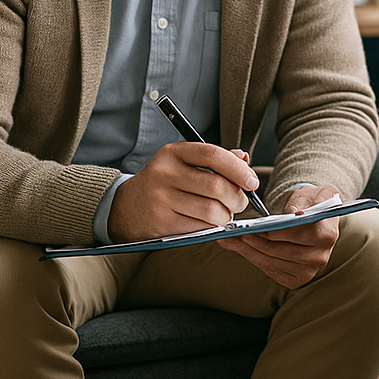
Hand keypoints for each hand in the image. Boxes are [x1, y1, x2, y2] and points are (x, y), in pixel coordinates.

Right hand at [108, 143, 258, 241]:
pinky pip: (199, 226)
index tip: (252, 181)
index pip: (213, 155)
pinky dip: (212, 226)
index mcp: (174, 152)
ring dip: (227, 215)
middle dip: (237, 197)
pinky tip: (211, 222)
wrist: (126, 207)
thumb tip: (244, 159)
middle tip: (241, 202)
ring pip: (211, 210)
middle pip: (216, 186)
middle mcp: (165, 173)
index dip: (238, 169)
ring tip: (226, 213)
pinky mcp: (161, 222)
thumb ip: (215, 159)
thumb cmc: (164, 182)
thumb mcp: (183, 162)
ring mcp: (161, 198)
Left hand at [217, 184, 341, 287]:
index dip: (273, 230)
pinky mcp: (295, 279)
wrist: (315, 218)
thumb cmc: (311, 203)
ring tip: (231, 239)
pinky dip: (252, 257)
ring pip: (270, 261)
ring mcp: (308, 271)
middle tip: (234, 232)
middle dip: (254, 240)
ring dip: (248, 250)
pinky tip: (240, 247)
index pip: (296, 233)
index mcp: (327, 233)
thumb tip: (294, 213)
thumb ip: (303, 201)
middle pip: (279, 250)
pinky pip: (269, 269)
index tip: (254, 226)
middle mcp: (320, 257)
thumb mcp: (310, 193)